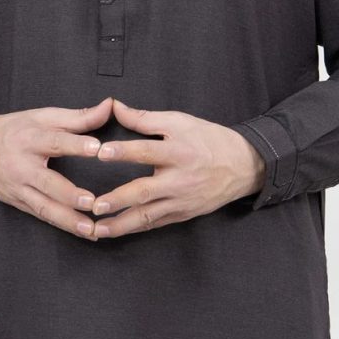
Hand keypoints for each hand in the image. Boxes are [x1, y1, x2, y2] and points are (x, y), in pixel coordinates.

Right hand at [0, 96, 114, 240]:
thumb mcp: (43, 116)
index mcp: (29, 138)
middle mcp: (21, 166)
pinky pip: (42, 216)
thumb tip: (110, 106)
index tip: (97, 149)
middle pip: (46, 182)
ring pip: (44, 207)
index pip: (54, 141)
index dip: (76, 144)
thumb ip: (79, 116)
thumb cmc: (16, 129)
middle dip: (69, 194)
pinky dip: (62, 225)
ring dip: (68, 220)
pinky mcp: (18, 203)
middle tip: (93, 202)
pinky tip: (83, 232)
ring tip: (91, 229)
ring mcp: (18, 188)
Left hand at [90, 98, 265, 238]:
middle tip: (95, 205)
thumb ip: (145, 118)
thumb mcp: (180, 121)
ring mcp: (182, 201)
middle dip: (118, 199)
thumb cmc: (208, 139)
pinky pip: (156, 224)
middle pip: (145, 191)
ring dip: (121, 224)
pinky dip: (135, 229)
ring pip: (148, 216)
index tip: (101, 152)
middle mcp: (180, 179)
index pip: (147, 151)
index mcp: (179, 152)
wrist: (243, 166)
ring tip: (97, 229)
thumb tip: (115, 106)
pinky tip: (116, 232)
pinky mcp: (183, 215)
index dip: (123, 151)